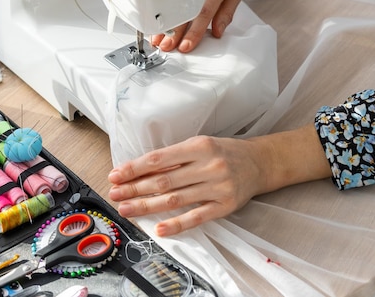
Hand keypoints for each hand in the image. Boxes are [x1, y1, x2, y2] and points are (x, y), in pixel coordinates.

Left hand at [108, 125, 330, 235]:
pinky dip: (177, 224)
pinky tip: (159, 229)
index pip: (159, 159)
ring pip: (176, 199)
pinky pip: (197, 217)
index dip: (135, 168)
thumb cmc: (223, 152)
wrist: (259, 162)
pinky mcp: (225, 206)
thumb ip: (174, 157)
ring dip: (147, 206)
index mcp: (199, 146)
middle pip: (164, 180)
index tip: (115, 175)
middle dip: (135, 188)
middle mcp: (208, 166)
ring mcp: (218, 187)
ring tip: (127, 209)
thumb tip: (139, 170)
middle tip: (114, 194)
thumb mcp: (199, 145)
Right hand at [152, 0, 250, 52]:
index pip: (203, 12)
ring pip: (173, 1)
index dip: (194, 31)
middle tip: (166, 47)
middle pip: (184, 9)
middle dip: (174, 31)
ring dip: (164, 22)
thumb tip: (218, 33)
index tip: (186, 46)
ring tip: (157, 38)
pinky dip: (161, 7)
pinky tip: (155, 20)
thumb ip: (226, 12)